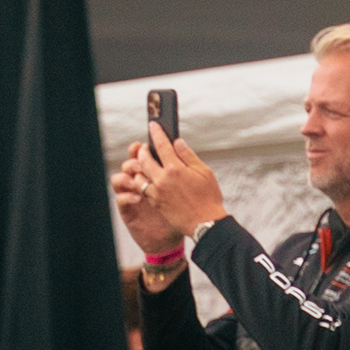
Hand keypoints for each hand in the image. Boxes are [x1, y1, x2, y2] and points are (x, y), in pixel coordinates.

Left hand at [111, 126, 228, 252]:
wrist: (204, 223)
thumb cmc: (209, 197)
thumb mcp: (204, 172)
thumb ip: (188, 156)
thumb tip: (177, 143)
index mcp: (175, 169)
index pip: (161, 145)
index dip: (156, 133)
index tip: (153, 125)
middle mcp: (162, 179)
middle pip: (144, 159)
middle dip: (143, 150)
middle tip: (146, 146)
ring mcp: (157, 192)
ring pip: (140, 175)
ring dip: (140, 167)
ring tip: (146, 163)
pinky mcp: (155, 203)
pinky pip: (144, 189)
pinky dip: (144, 181)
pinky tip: (150, 179)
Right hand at [111, 137, 183, 256]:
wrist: (185, 232)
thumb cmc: (186, 208)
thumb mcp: (186, 184)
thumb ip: (180, 165)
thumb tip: (178, 143)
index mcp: (154, 175)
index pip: (142, 156)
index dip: (139, 148)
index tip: (142, 143)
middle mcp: (140, 183)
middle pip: (129, 164)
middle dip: (133, 160)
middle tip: (142, 161)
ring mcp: (133, 196)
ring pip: (119, 179)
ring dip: (126, 177)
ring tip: (138, 180)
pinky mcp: (129, 211)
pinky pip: (120, 199)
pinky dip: (127, 196)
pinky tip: (138, 197)